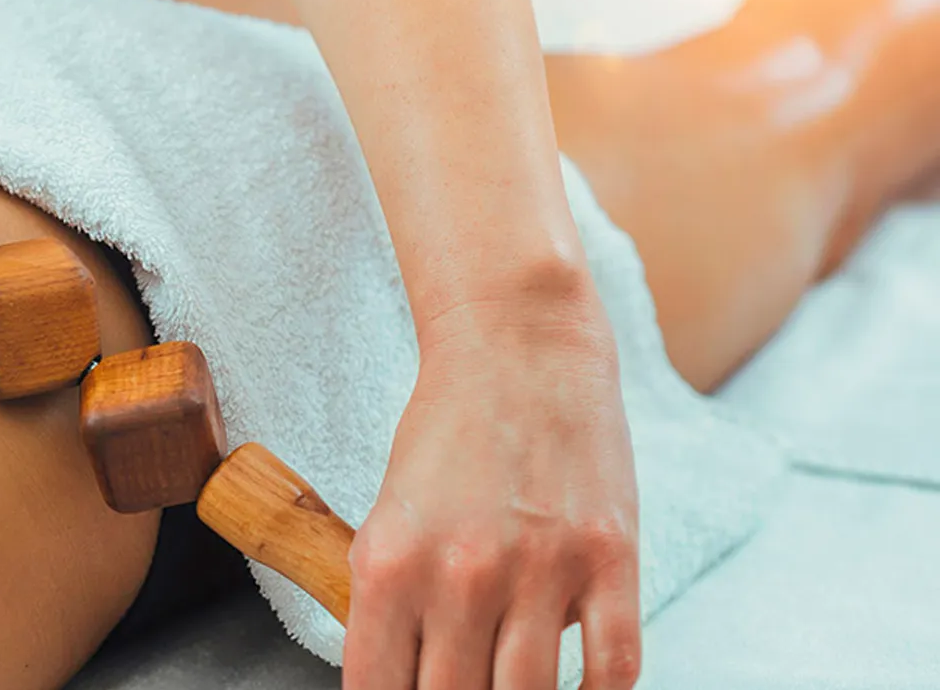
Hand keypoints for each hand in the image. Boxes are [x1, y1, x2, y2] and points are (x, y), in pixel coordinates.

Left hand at [345, 288, 641, 689]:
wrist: (518, 347)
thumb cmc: (447, 431)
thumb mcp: (388, 514)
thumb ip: (389, 600)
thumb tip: (399, 678)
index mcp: (390, 564)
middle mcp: (461, 575)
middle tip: (460, 687)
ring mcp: (541, 569)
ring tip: (509, 684)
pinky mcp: (611, 559)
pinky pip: (613, 669)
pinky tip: (578, 689)